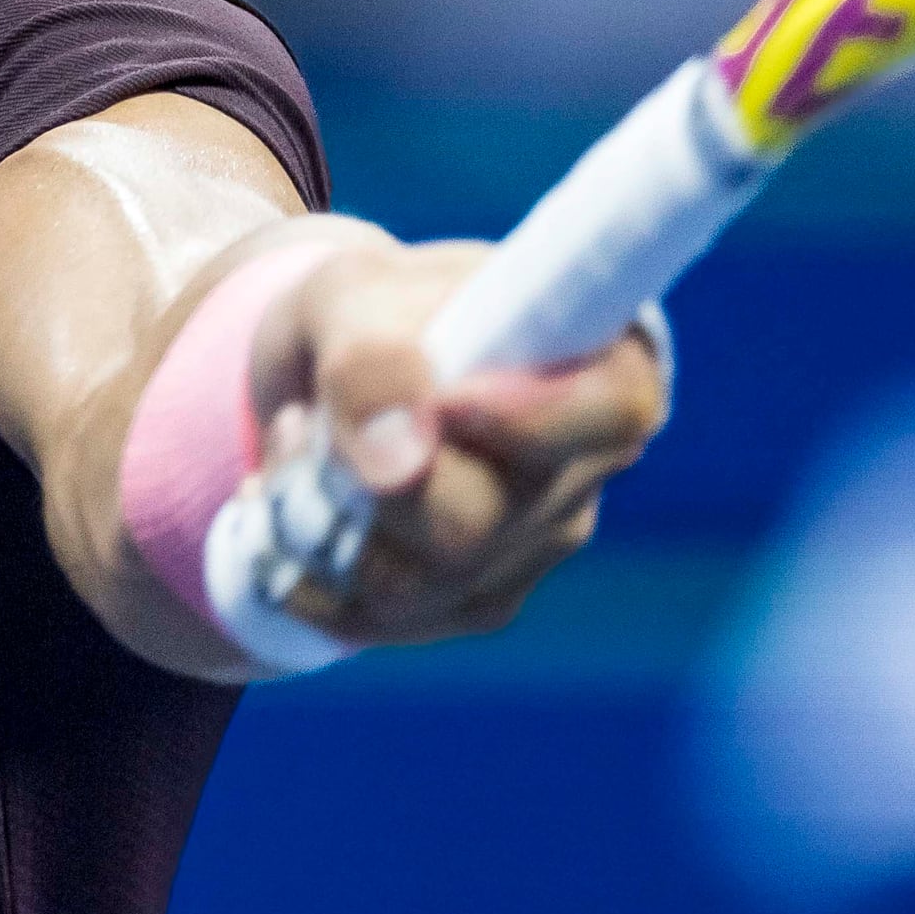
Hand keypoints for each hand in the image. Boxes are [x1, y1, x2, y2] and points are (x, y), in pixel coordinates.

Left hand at [251, 236, 671, 645]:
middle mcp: (586, 467)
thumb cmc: (366, 313)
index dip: (534, 418)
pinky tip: (300, 504)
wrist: (335, 373)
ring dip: (314, 520)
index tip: (448, 399)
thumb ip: (371, 357)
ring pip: (411, 583)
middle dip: (358, 481)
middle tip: (307, 418)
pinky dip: (306, 566)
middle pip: (476, 521)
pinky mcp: (476, 601)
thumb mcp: (350, 295)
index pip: (615, 410)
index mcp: (600, 361)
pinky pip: (376, 618)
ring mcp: (537, 545)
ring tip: (300, 447)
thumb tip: (397, 461)